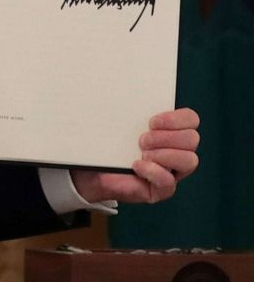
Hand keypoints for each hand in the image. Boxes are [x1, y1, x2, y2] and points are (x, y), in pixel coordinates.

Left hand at [72, 108, 199, 203]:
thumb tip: (122, 90)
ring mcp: (171, 171)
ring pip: (190, 160)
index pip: (191, 119)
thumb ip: (125, 110)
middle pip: (192, 139)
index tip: (151, 121)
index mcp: (169, 130)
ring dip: (164, 154)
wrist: (89, 170)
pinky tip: (136, 165)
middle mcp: (175, 150)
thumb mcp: (116, 122)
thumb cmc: (105, 143)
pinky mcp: (160, 190)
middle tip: (141, 139)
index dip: (177, 119)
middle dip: (167, 137)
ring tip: (141, 153)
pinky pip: (169, 182)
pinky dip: (153, 171)